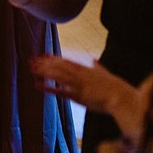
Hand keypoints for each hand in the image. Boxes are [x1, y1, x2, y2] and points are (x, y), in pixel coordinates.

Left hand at [31, 55, 145, 143]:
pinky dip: (47, 88)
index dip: (53, 58)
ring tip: (31, 68)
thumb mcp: (105, 73)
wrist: (121, 97)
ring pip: (56, 75)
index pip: (65, 61)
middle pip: (58, 66)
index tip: (43, 54)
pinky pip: (59, 91)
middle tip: (32, 60)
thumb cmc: (115, 87)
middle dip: (44, 63)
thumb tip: (93, 60)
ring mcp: (77, 84)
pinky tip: (37, 85)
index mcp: (85, 69)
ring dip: (43, 71)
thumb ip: (97, 67)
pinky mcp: (77, 96)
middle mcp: (79, 75)